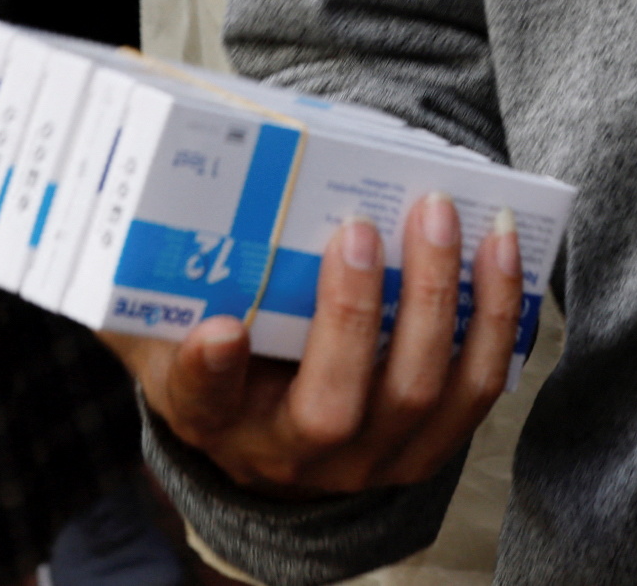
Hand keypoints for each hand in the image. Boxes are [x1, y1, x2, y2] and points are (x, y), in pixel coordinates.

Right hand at [113, 194, 521, 498]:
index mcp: (215, 416)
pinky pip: (476, 389)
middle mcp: (293, 454)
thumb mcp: (173, 326)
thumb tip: (136, 179)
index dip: (211, 369)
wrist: (285, 437)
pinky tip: (500, 247)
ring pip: (418, 393)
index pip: (203, 399)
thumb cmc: (231, 355)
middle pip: (333, 404)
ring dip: (440, 301)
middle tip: (360, 228)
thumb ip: (155, 275)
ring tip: (442, 218)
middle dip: (353, 313)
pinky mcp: (431, 444)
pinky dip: (496, 315)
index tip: (219, 328)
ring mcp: (371, 458)